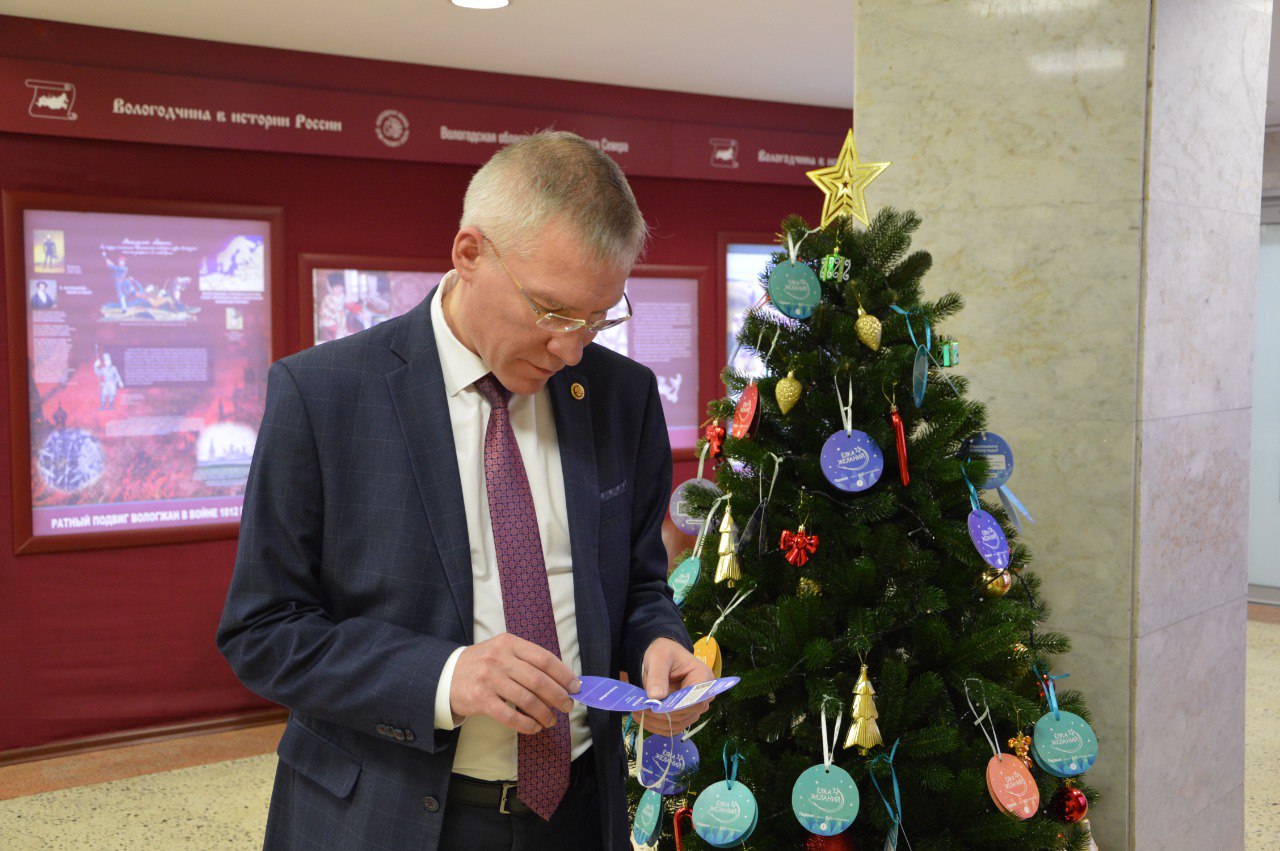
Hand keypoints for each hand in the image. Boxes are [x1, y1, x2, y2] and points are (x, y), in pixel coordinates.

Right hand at [450, 633, 578, 735]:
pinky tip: (534, 728)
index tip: (576, 687)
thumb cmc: (483, 664)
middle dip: (558, 696)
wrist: (446, 675)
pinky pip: (509, 715)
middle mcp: (499, 658)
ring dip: (544, 713)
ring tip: (551, 720)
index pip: (544, 658)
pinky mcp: (480, 699)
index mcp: (509, 643)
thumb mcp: (503, 652)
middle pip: (538, 680)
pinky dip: (526, 724)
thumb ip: (528, 661)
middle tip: (567, 706)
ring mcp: (489, 679)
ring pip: (526, 699)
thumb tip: (561, 681)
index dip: (564, 674)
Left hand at [631, 637, 714, 734]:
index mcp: (703, 677)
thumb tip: (656, 697)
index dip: (677, 706)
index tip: (655, 706)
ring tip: (637, 711)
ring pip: (678, 724)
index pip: (696, 699)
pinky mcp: (683, 715)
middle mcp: (702, 695)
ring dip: (656, 722)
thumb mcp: (658, 658)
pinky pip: (671, 727)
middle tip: (640, 708)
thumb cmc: (664, 652)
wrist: (662, 657)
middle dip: (662, 714)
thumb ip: (657, 676)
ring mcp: (693, 707)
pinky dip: (655, 725)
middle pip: (687, 714)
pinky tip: (641, 717)